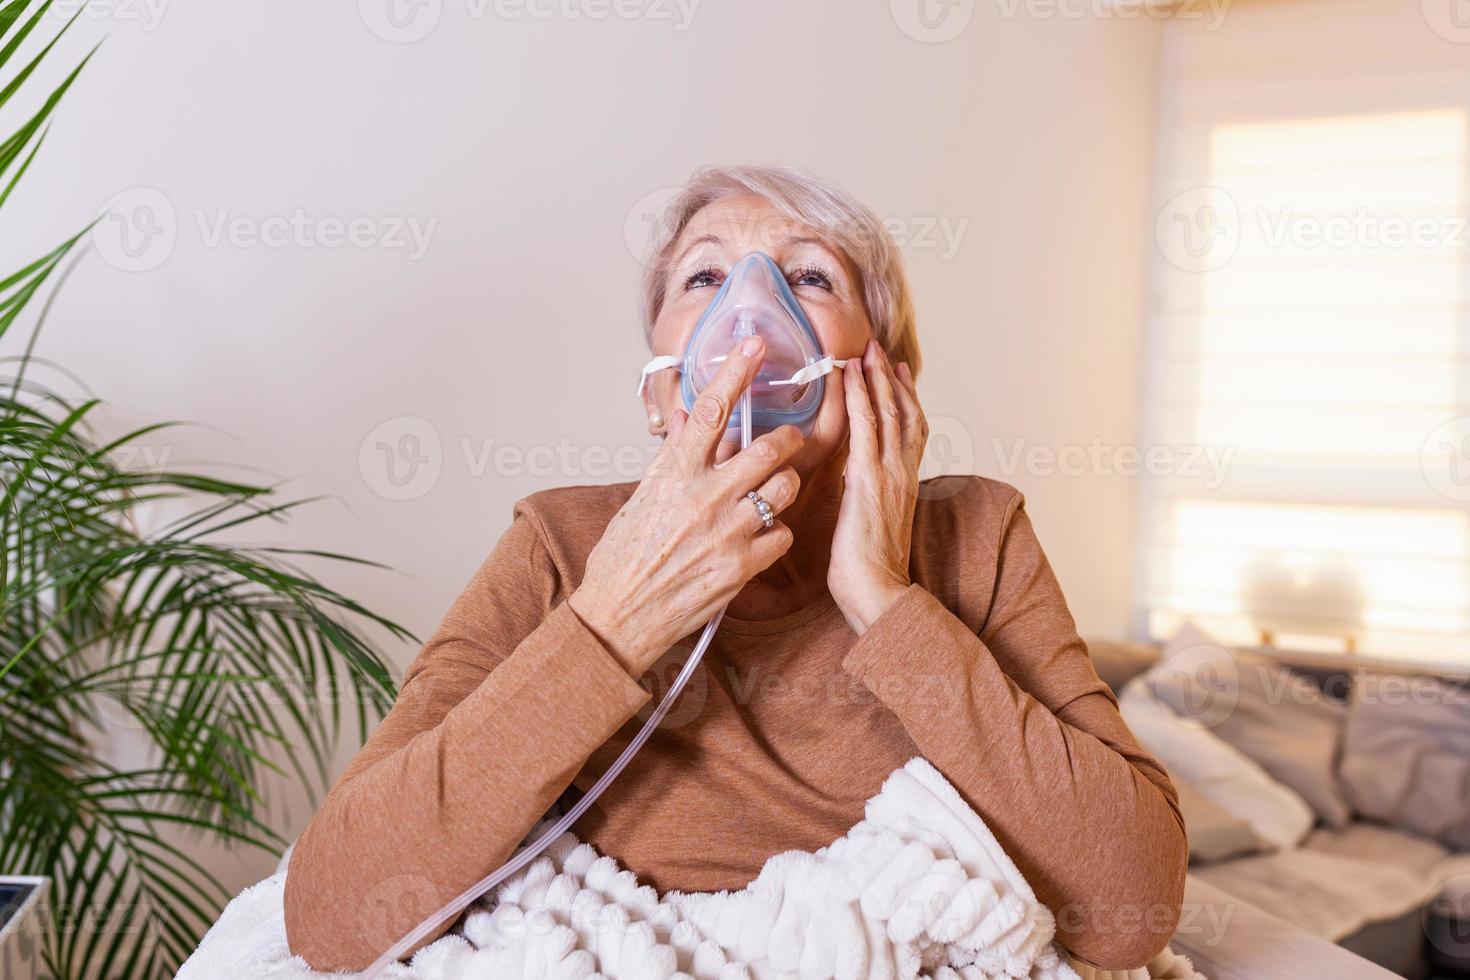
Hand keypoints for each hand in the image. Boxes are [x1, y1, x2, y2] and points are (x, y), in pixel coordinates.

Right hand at [569, 336, 802, 675]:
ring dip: (786, 486)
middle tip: (789, 442)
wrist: (619, 616)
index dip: (738, 372)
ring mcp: (726, 532)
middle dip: (789, 439)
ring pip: (786, 488)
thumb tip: (691, 419)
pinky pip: (783, 535)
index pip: (712, 410)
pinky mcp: (742, 568)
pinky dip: (776, 533)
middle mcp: (703, 496)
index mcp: (674, 473)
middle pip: (770, 447)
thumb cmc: (625, 557)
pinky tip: (759, 539)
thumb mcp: (641, 498)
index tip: (757, 345)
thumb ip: (673, 459)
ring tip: (772, 493)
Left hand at [829, 339, 927, 634]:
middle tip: (879, 348)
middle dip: (891, 378)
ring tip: (866, 351)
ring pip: (888, 413)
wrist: (879, 594)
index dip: (906, 397)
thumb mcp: (871, 527)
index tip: (898, 372)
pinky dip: (860, 397)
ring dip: (876, 378)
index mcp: (906, 485)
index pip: (912, 430)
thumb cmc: (870, 574)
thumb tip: (855, 489)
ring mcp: (890, 474)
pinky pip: (865, 427)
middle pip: (904, 412)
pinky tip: (850, 377)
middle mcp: (904, 473)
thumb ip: (867, 501)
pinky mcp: (869, 479)